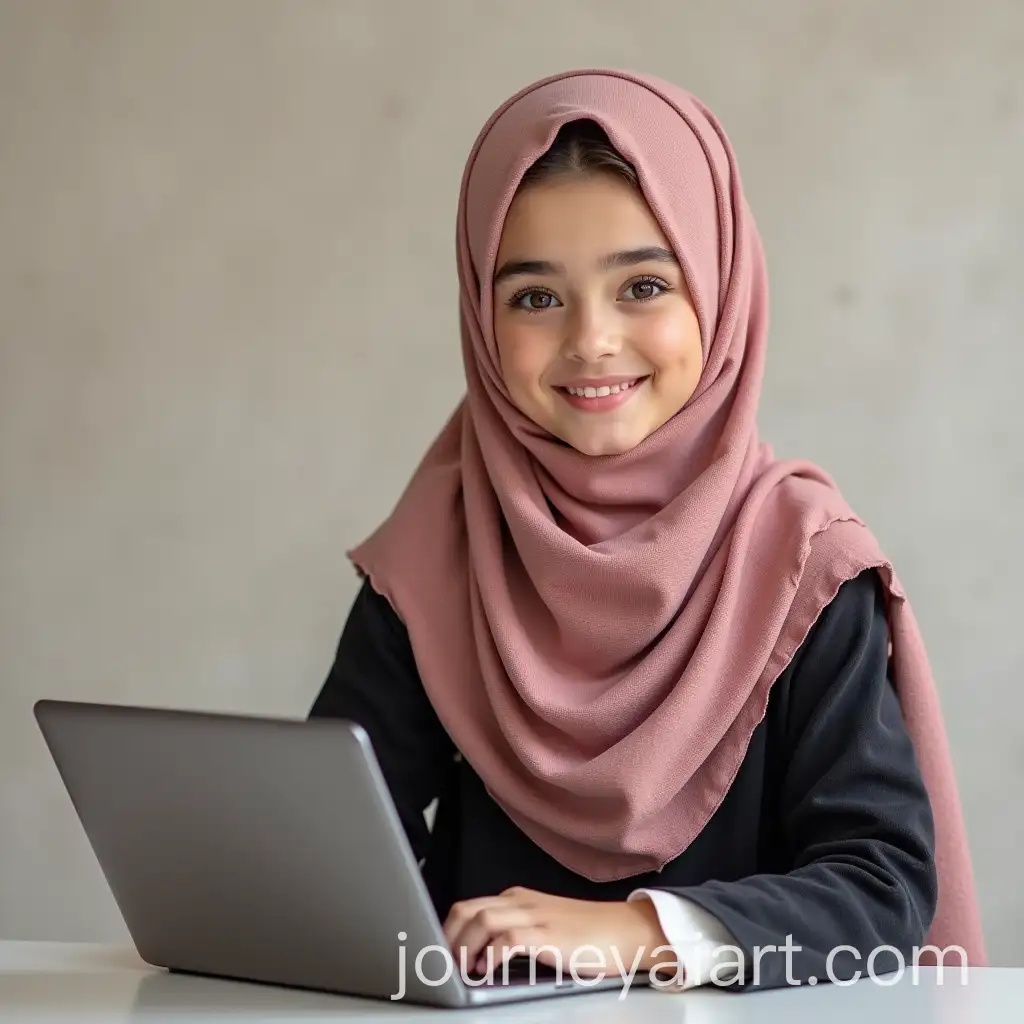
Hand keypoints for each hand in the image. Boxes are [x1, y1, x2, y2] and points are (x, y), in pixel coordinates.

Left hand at [441, 886, 678, 980]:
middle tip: (442, 966)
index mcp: (517, 899)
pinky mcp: (548, 934)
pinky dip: (492, 954)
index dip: (446, 931)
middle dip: (446, 938)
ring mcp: (535, 915)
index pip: (468, 906)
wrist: (625, 931)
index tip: (437, 956)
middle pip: (467, 909)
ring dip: (464, 947)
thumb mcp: (543, 928)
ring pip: (482, 919)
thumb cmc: (587, 936)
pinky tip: (487, 971)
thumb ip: (514, 934)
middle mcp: (521, 902)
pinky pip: (508, 937)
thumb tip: (479, 958)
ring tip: (460, 971)